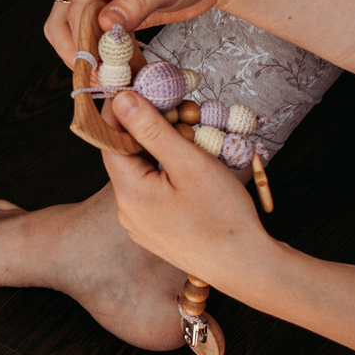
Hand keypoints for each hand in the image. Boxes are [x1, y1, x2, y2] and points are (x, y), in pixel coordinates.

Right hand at [40, 0, 248, 63]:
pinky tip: (122, 74)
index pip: (76, 7)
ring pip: (78, 32)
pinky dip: (107, 57)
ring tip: (110, 81)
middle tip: (97, 80)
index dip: (82, 41)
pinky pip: (100, 38)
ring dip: (90, 57)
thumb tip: (104, 25)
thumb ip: (134, 4)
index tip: (96, 70)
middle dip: (76, 52)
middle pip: (64, 21)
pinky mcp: (117, 13)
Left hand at [100, 89, 272, 285]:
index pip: (108, 139)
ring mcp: (140, 224)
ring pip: (142, 172)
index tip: (141, 88)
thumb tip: (121, 100)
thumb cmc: (223, 217)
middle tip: (181, 111)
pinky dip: (168, 172)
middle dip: (150, 129)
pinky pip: (154, 191)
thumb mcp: (189, 164)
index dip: (121, 111)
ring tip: (193, 137)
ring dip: (162, 149)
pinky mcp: (156, 231)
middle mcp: (127, 210)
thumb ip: (152, 130)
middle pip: (127, 155)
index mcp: (129, 192)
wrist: (246, 267)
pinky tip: (194, 166)